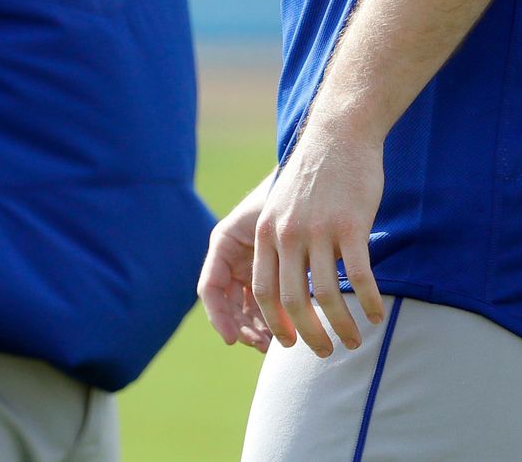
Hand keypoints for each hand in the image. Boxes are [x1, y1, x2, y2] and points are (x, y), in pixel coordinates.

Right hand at [198, 172, 275, 351]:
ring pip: (246, 307)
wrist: (311, 177)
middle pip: (228, 304)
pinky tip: (288, 330)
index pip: (210, 288)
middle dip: (243, 327)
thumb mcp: (274, 220)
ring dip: (259, 327)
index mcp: (224, 242)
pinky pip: (264, 302)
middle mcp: (231, 257)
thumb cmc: (289, 194)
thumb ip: (269, 250)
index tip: (232, 339)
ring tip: (277, 342)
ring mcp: (247, 265)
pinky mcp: (267, 271)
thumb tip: (276, 292)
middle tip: (264, 344)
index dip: (219, 317)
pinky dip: (272, 317)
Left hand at [251, 121, 385, 355]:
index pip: (264, 292)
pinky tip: (377, 314)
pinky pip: (360, 275)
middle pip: (293, 301)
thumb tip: (284, 287)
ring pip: (328, 295)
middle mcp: (288, 234)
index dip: (277, 323)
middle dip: (309, 335)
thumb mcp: (281, 206)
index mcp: (266, 232)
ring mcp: (320, 230)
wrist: (340, 132)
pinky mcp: (352, 224)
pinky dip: (369, 301)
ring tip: (354, 341)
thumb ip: (278, 242)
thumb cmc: (315, 173)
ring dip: (342, 325)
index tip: (289, 343)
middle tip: (325, 352)